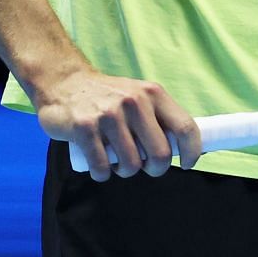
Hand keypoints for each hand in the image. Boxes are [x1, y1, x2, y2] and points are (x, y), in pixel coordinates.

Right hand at [33, 68, 201, 180]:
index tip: (187, 164)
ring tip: (118, 162)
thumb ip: (160, 115)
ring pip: (131, 164)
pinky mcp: (84, 128)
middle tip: (146, 167)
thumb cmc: (109, 97)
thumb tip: (191, 144)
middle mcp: (134, 102)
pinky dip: (102, 174)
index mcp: (153, 94)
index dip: (192, 151)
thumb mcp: (140, 96)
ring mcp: (108, 115)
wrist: (65, 83)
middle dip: (155, 169)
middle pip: (160, 154)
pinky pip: (102, 167)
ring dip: (126, 171)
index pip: (185, 127)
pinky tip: (101, 167)